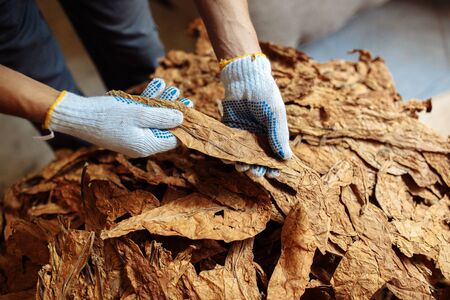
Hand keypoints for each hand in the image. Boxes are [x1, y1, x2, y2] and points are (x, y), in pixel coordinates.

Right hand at [46, 78, 191, 157]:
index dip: (183, 124)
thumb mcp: (139, 113)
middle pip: (164, 128)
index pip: (173, 139)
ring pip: (153, 119)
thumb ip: (162, 116)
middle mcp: (141, 144)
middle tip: (184, 97)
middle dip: (173, 110)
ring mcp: (132, 136)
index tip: (190, 109)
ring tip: (171, 87)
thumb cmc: (108, 115)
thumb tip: (182, 118)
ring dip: (162, 102)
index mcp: (146, 146)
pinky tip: (156, 86)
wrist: (77, 115)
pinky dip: (148, 102)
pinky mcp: (124, 127)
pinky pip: (141, 116)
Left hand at [220, 54, 291, 176]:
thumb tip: (287, 158)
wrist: (244, 78)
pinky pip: (228, 146)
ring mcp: (243, 134)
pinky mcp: (229, 130)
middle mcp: (258, 137)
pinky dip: (228, 155)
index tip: (273, 173)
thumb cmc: (265, 94)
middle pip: (258, 160)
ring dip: (243, 164)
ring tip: (242, 166)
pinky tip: (229, 159)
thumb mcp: (275, 115)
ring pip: (242, 156)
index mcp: (273, 134)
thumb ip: (278, 136)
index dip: (274, 167)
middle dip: (257, 169)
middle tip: (256, 171)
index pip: (275, 156)